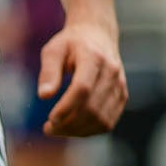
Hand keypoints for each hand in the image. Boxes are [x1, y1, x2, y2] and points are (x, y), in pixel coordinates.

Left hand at [39, 21, 126, 136]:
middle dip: (69, 123)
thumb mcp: (53, 50)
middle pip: (93, 108)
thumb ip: (48, 71)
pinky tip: (73, 128)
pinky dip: (90, 130)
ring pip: (102, 119)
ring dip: (78, 130)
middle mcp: (111, 73)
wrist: (98, 35)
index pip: (82, 88)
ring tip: (58, 129)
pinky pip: (109, 122)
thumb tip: (43, 96)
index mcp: (94, 58)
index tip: (50, 119)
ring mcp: (120, 86)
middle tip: (49, 128)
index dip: (67, 107)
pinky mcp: (122, 96)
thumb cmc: (71, 43)